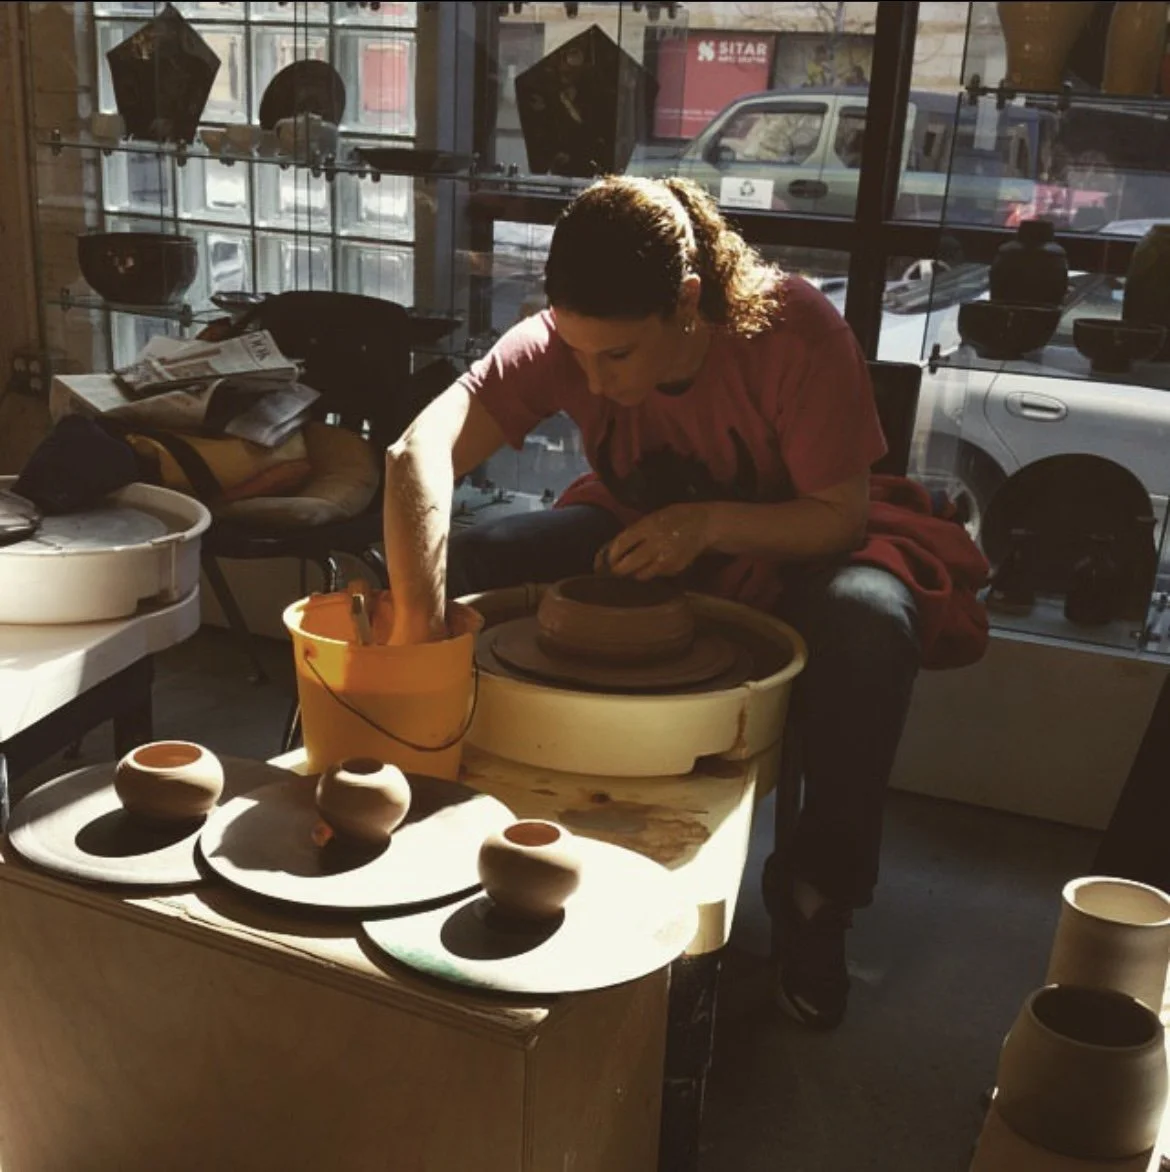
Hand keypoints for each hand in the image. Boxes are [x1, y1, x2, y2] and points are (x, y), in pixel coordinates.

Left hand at [596, 504, 713, 580]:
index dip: (611, 554)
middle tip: (615, 570)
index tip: (607, 559)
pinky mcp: (674, 569)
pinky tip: (654, 563)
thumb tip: (614, 547)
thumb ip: (636, 531)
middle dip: (618, 569)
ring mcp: (666, 559)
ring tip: (635, 567)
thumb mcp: (653, 516)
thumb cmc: (675, 517)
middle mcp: (656, 544)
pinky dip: (651, 571)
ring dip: (635, 572)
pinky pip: (656, 575)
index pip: (622, 543)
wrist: (703, 525)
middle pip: (628, 565)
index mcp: (648, 526)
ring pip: (640, 575)